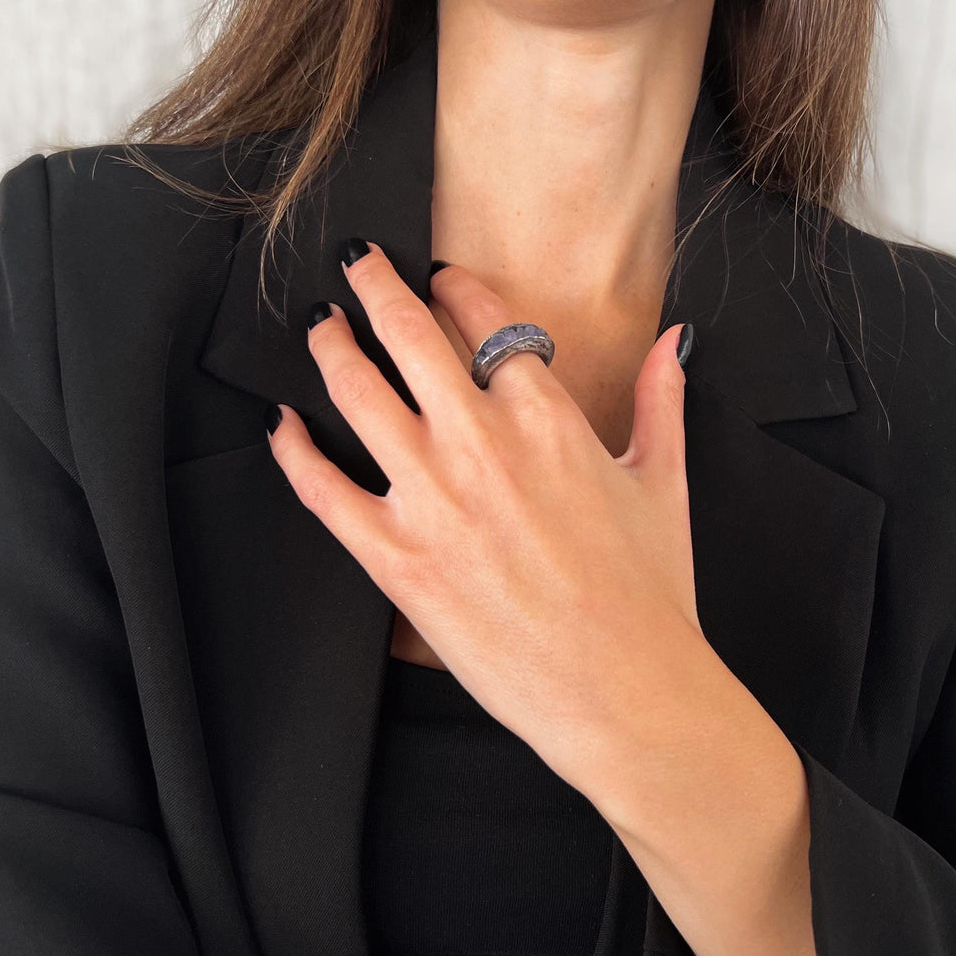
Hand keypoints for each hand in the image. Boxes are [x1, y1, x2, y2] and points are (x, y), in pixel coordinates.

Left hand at [265, 239, 707, 788]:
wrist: (626, 692)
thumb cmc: (651, 594)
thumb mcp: (663, 483)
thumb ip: (661, 400)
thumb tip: (674, 339)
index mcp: (547, 417)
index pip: (485, 319)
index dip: (453, 286)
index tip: (437, 274)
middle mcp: (481, 442)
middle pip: (406, 335)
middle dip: (374, 284)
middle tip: (355, 263)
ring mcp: (432, 499)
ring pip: (355, 393)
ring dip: (330, 347)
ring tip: (318, 325)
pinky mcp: (396, 559)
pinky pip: (322, 488)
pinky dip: (294, 450)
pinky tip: (281, 425)